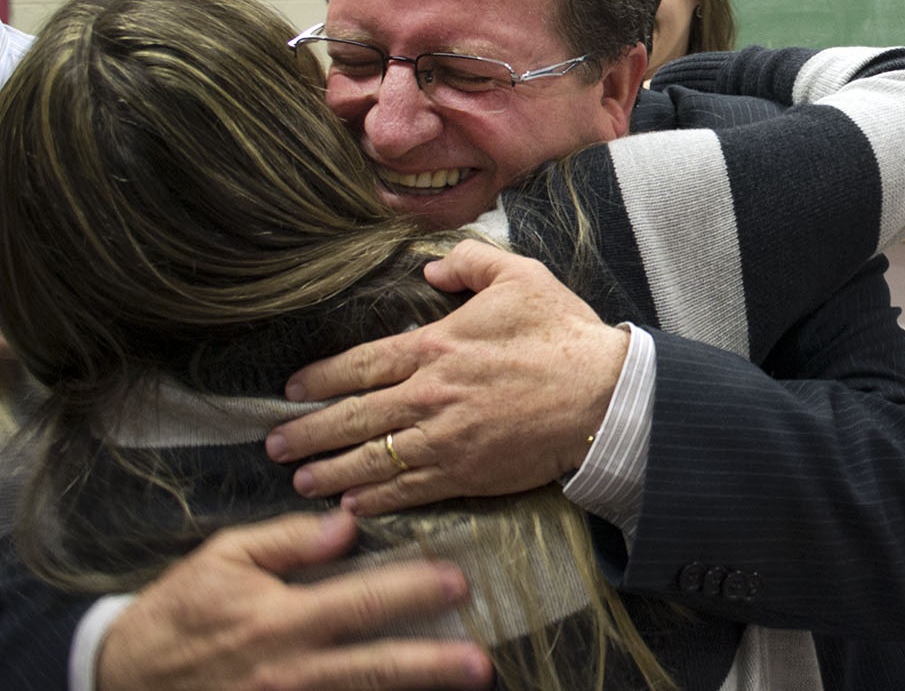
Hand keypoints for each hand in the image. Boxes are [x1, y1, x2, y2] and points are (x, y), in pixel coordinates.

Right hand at [97, 510, 490, 690]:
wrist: (126, 676)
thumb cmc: (180, 610)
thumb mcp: (224, 558)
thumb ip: (288, 539)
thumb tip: (347, 526)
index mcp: (281, 618)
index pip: (361, 601)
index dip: (413, 592)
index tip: (457, 582)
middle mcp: (292, 668)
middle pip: (375, 666)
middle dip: (433, 663)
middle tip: (481, 660)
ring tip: (464, 682)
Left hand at [266, 240, 628, 514]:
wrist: (604, 394)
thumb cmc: (563, 334)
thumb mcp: (521, 276)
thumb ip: (470, 263)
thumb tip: (432, 268)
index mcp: (437, 347)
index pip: (362, 364)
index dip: (322, 379)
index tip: (292, 390)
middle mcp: (431, 395)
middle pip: (355, 417)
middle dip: (310, 433)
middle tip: (275, 444)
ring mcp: (447, 439)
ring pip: (374, 459)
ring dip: (332, 470)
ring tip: (301, 480)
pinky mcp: (468, 473)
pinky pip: (411, 489)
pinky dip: (378, 499)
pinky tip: (354, 504)